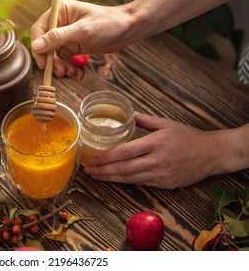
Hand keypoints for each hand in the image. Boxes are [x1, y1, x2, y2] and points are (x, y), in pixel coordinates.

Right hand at [31, 0, 132, 78]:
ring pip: (55, 55)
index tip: (43, 63)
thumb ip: (57, 38)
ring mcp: (67, 35)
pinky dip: (70, 68)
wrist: (128, 29)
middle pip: (45, 45)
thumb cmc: (108, 23)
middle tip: (60, 72)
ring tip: (71, 73)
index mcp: (60, 11)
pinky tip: (78, 73)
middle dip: (52, 61)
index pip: (39, 30)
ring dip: (61, 67)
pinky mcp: (74, 46)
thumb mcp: (82, 31)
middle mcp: (61, 23)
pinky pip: (65, 60)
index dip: (39, 47)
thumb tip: (36, 46)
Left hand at [83, 112, 220, 188]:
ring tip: (96, 176)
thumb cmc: (188, 137)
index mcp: (155, 142)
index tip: (93, 158)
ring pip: (129, 178)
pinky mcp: (165, 184)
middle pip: (123, 168)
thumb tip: (128, 114)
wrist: (212, 154)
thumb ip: (145, 120)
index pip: (125, 151)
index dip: (106, 157)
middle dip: (103, 170)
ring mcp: (161, 174)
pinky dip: (125, 182)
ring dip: (110, 178)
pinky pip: (140, 183)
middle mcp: (157, 160)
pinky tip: (113, 179)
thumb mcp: (166, 123)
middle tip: (88, 170)